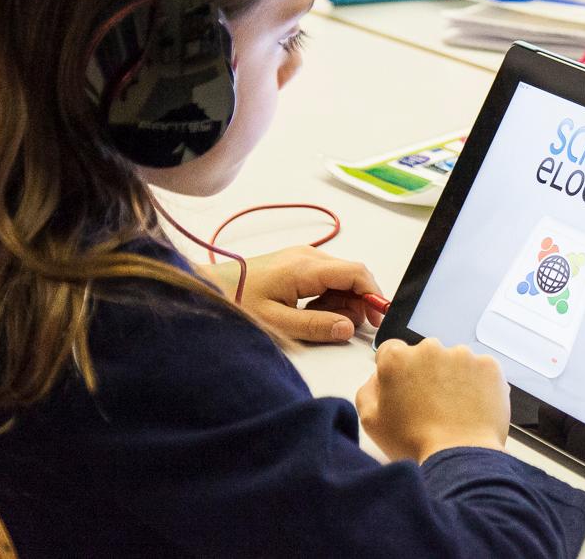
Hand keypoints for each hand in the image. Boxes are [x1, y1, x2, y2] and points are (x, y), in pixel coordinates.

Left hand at [202, 246, 384, 342]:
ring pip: (339, 277)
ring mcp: (302, 257)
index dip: (373, 295)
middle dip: (357, 302)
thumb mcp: (277, 323)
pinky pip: (325, 278)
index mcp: (306, 267)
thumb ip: (316, 326)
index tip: (379, 317)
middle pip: (351, 274)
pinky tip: (310, 312)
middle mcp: (308, 256)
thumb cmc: (236, 302)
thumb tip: (349, 327)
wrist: (206, 288)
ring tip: (319, 321)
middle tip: (345, 327)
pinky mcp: (295, 264)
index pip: (356, 273)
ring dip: (340, 301)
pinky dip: (327, 296)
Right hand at [357, 338, 509, 460]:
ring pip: (453, 361)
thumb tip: (379, 377)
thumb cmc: (415, 444)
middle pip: (425, 355)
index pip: (392, 351)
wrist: (459, 458)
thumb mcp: (371, 421)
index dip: (396, 371)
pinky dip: (476, 384)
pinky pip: (479, 370)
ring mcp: (462, 355)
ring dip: (452, 378)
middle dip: (425, 373)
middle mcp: (430, 349)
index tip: (404, 387)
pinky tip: (470, 407)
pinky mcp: (488, 366)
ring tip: (452, 411)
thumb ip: (369, 390)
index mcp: (397, 359)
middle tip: (428, 405)